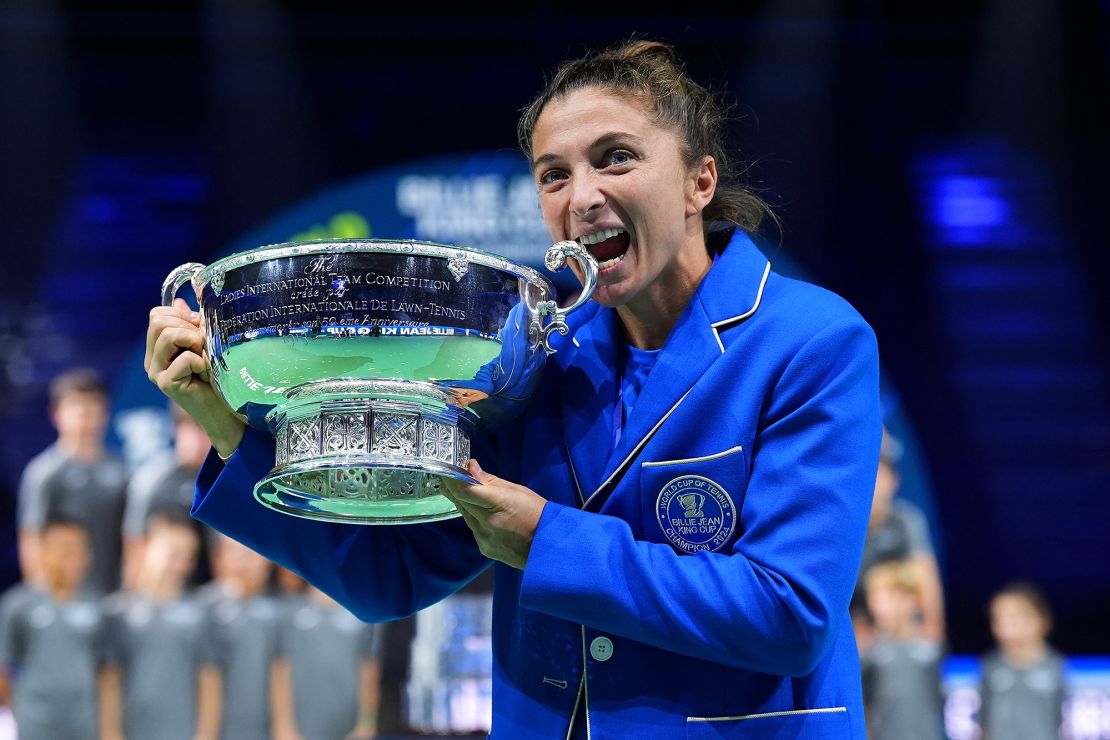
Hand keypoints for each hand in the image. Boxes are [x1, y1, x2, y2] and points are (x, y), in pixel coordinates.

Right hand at [145, 297, 244, 456]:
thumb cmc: (219, 376)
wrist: (227, 410)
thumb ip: (194, 323)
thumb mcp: (207, 344)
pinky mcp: (166, 384)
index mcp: (158, 348)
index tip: (200, 329)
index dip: (182, 315)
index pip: (157, 315)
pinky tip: (207, 375)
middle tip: (204, 347)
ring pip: (169, 334)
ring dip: (195, 342)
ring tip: (206, 358)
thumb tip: (181, 299)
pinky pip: (185, 358)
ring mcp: (156, 373)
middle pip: (159, 321)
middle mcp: (151, 360)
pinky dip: (203, 362)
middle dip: (189, 327)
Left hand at [441, 460, 546, 569]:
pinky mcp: (484, 548)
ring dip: (463, 502)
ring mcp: (484, 538)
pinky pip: (473, 527)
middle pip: (460, 502)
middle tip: (448, 476)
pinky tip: (481, 512)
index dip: (451, 479)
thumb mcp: (518, 491)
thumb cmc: (538, 515)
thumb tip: (471, 467)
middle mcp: (486, 523)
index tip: (445, 469)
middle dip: (453, 488)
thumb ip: (491, 480)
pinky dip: (473, 517)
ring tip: (465, 491)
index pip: (465, 490)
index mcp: (498, 504)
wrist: (549, 547)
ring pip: (465, 515)